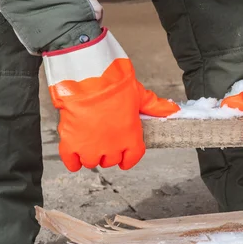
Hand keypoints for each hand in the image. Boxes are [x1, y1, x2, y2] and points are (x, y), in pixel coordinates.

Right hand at [43, 28, 179, 171]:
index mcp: (131, 138)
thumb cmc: (114, 85)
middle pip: (110, 161)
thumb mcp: (139, 94)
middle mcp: (112, 147)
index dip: (128, 158)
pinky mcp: (71, 144)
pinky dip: (73, 161)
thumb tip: (172, 110)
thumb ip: (155, 106)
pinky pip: (72, 163)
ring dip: (91, 155)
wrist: (88, 80)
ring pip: (91, 162)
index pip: (132, 158)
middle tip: (104, 141)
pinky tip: (74, 155)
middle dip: (108, 153)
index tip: (125, 158)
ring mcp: (90, 148)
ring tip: (88, 143)